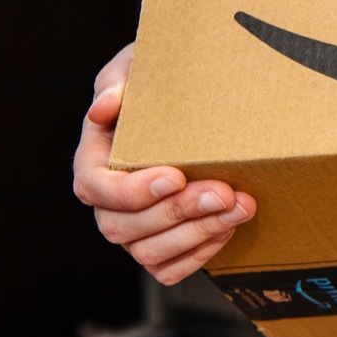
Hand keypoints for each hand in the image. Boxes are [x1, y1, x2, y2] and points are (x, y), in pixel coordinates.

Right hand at [72, 43, 256, 284]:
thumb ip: (118, 83)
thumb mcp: (137, 66)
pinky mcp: (163, 245)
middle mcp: (109, 202)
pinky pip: (170, 269)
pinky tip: (229, 228)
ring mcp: (135, 229)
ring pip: (150, 252)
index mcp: (95, 159)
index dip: (132, 190)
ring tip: (241, 206)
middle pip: (125, 226)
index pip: (96, 187)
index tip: (174, 176)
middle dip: (180, 211)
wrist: (197, 96)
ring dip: (199, 232)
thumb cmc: (160, 81)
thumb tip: (105, 107)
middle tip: (225, 190)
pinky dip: (200, 254)